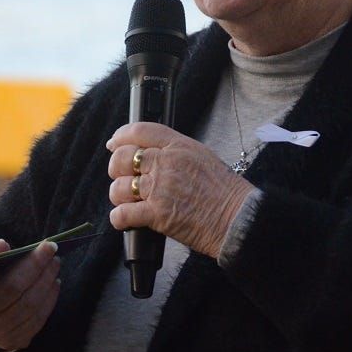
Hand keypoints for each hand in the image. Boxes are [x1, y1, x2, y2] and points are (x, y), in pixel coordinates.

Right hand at [0, 235, 59, 350]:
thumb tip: (1, 245)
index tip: (1, 250)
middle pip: (12, 289)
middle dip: (35, 265)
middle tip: (50, 248)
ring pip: (29, 304)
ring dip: (46, 280)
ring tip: (55, 263)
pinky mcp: (15, 340)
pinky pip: (38, 318)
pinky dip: (50, 298)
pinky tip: (54, 283)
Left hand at [106, 122, 257, 257]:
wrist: (237, 217)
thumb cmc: (225, 191)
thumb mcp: (202, 157)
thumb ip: (176, 152)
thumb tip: (153, 154)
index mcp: (179, 146)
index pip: (140, 131)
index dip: (121, 136)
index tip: (114, 143)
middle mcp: (166, 163)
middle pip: (123, 157)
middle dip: (116, 168)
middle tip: (122, 177)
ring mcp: (160, 189)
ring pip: (119, 187)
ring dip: (119, 196)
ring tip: (129, 202)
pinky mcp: (157, 214)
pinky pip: (123, 214)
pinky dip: (119, 219)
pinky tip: (126, 219)